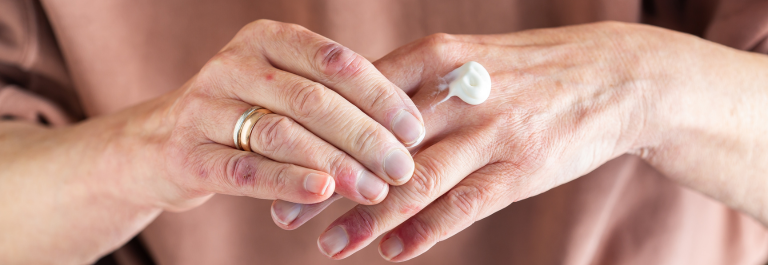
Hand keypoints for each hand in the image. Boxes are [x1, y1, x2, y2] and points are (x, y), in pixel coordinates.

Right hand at [0, 19, 425, 262]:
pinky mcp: (188, 154)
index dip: (380, 95)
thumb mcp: (282, 88)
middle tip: (402, 168)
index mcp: (265, 39)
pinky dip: (289, 181)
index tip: (415, 129)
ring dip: (337, 164)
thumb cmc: (245, 114)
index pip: (334, 61)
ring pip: (282, 134)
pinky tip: (323, 192)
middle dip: (366, 137)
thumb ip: (332, 96)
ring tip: (375, 188)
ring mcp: (204, 108)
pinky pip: (246, 169)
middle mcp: (232, 65)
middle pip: (313, 100)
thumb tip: (408, 127)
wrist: (160, 143)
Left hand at [315, 22, 692, 260]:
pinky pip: (463, 206)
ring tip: (327, 244)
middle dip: (326, 181)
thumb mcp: (465, 58)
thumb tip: (350, 110)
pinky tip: (392, 253)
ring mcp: (490, 133)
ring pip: (414, 181)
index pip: (357, 98)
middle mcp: (456, 93)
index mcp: (434, 57)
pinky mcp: (520, 169)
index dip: (313, 132)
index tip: (276, 159)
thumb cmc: (524, 70)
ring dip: (366, 217)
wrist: (611, 76)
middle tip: (282, 212)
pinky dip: (424, 232)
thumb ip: (412, 82)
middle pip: (376, 144)